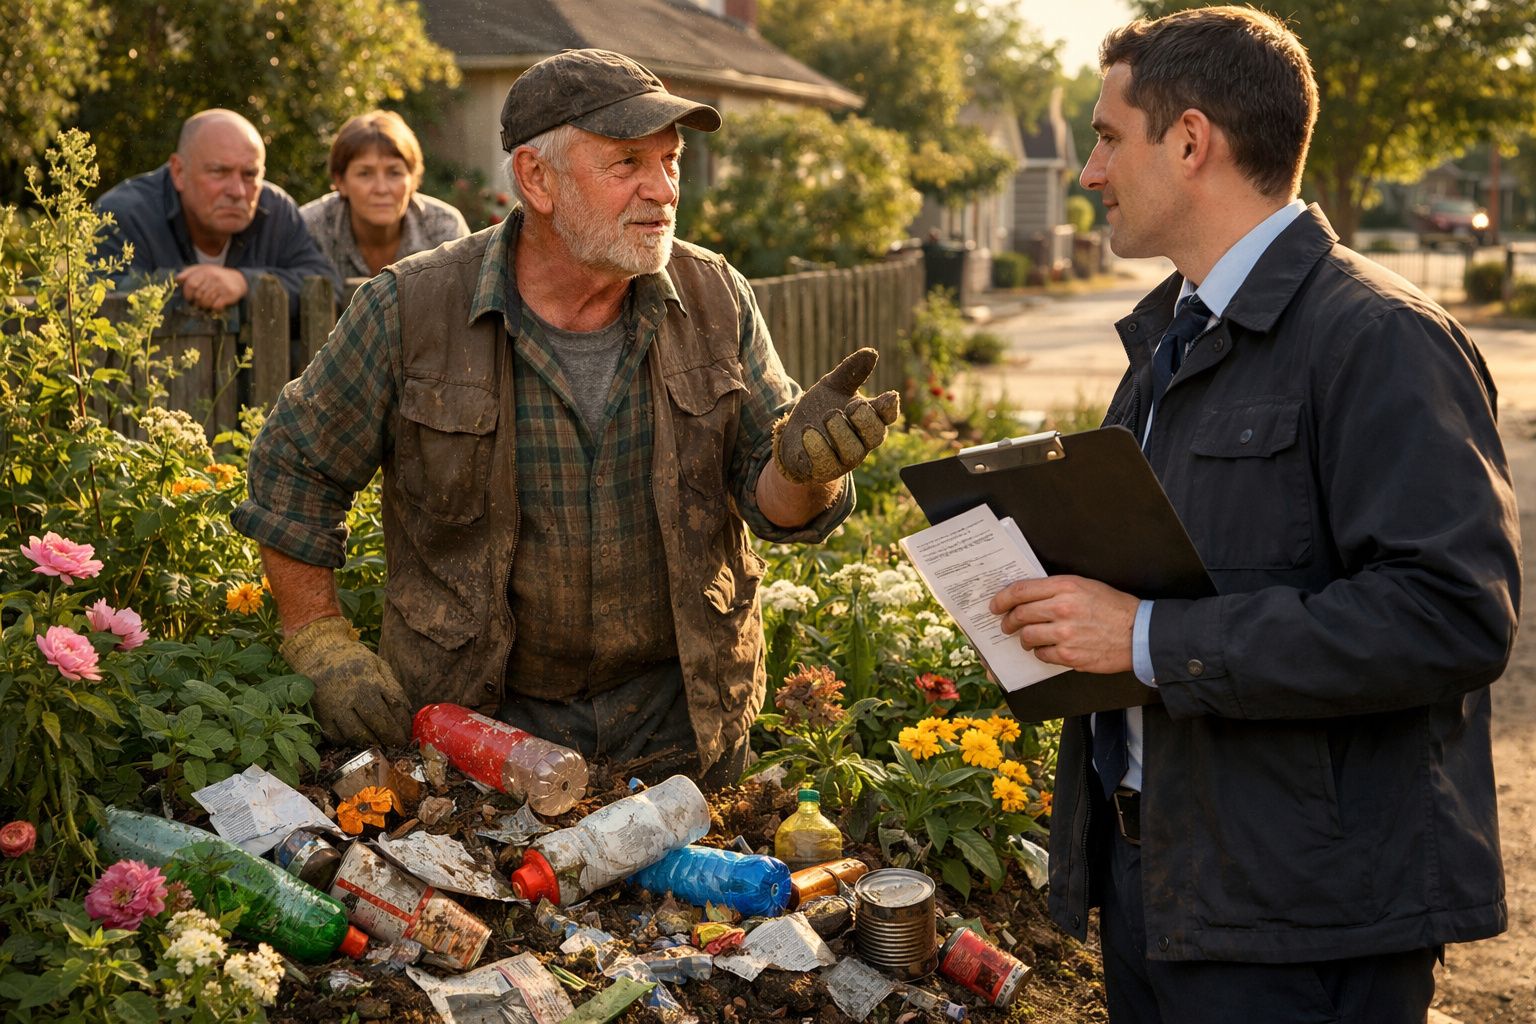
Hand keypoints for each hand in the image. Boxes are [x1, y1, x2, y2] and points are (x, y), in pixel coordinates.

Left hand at [175, 264, 248, 310]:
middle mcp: (214, 277)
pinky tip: (216, 305)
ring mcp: (222, 286)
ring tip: (206, 305)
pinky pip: (216, 306)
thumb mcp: (203, 270)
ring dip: (205, 306)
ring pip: (206, 301)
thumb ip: (189, 273)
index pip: (191, 284)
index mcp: (205, 271)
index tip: (189, 298)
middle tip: (198, 303)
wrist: (239, 279)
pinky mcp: (229, 294)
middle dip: (197, 302)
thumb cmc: (217, 275)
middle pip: (198, 295)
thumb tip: (177, 279)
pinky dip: (214, 308)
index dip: (187, 293)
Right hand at [281, 616, 412, 746]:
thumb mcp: (378, 664)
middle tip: (398, 743)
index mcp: (370, 680)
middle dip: (391, 736)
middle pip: (377, 722)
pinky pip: (337, 736)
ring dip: (371, 741)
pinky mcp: (321, 715)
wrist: (317, 653)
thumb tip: (407, 710)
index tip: (407, 732)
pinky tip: (358, 739)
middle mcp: (353, 694)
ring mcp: (335, 706)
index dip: (403, 722)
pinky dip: (349, 741)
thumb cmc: (353, 659)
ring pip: (357, 733)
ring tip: (380, 743)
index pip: (393, 706)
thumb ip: (393, 686)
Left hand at [773, 348, 900, 484]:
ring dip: (840, 433)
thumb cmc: (819, 409)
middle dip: (865, 420)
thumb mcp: (832, 386)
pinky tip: (808, 433)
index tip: (887, 397)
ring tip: (827, 416)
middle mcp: (861, 441)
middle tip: (850, 407)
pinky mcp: (823, 470)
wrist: (793, 435)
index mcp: (867, 419)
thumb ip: (851, 372)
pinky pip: (824, 463)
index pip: (887, 416)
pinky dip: (817, 447)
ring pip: (852, 452)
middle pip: (875, 436)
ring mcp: (843, 459)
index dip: (890, 408)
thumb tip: (871, 353)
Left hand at [989, 575, 1138, 673]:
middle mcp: (1062, 608)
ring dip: (1024, 639)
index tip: (995, 605)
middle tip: (1006, 625)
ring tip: (1029, 638)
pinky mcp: (1069, 655)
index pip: (1021, 590)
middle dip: (1008, 621)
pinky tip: (1048, 649)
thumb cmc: (1112, 607)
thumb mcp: (1085, 586)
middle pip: (1019, 614)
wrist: (1138, 633)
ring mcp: (1065, 634)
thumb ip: (1056, 589)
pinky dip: (1041, 652)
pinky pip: (1042, 655)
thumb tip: (1027, 597)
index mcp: (1065, 587)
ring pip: (1027, 636)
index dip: (1002, 599)